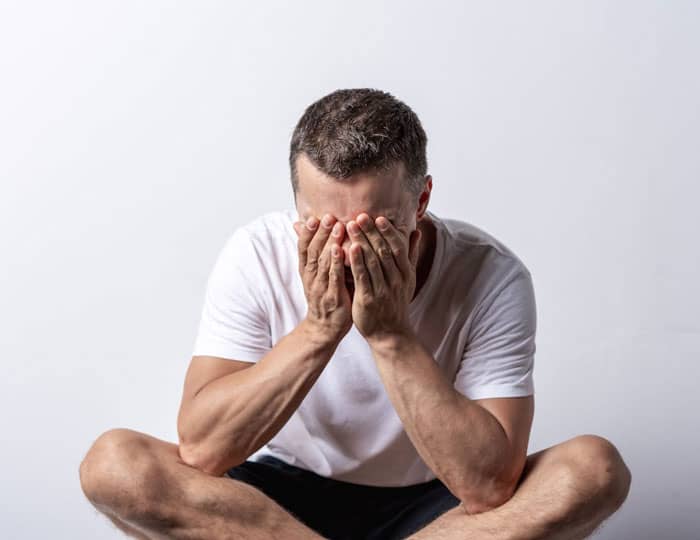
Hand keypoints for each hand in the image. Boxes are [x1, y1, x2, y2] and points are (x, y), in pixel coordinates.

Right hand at [293, 213, 352, 344]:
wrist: (325, 328)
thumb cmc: (326, 297)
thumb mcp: (318, 275)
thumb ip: (317, 254)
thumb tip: (312, 235)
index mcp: (307, 271)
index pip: (303, 248)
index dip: (308, 232)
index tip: (314, 216)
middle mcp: (311, 277)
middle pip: (313, 251)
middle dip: (320, 232)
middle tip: (328, 215)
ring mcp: (321, 287)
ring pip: (322, 262)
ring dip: (329, 243)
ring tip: (337, 226)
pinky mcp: (333, 297)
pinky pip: (334, 277)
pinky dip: (336, 263)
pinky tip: (341, 251)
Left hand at [346, 213, 420, 343]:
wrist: (390, 334)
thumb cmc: (395, 303)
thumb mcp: (408, 279)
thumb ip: (410, 254)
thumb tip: (416, 231)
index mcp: (405, 273)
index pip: (397, 247)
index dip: (388, 232)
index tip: (378, 217)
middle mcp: (396, 280)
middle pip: (384, 251)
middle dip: (372, 232)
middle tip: (360, 215)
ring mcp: (383, 290)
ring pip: (372, 261)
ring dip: (362, 241)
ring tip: (351, 226)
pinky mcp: (368, 299)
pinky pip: (362, 277)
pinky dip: (356, 262)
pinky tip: (349, 249)